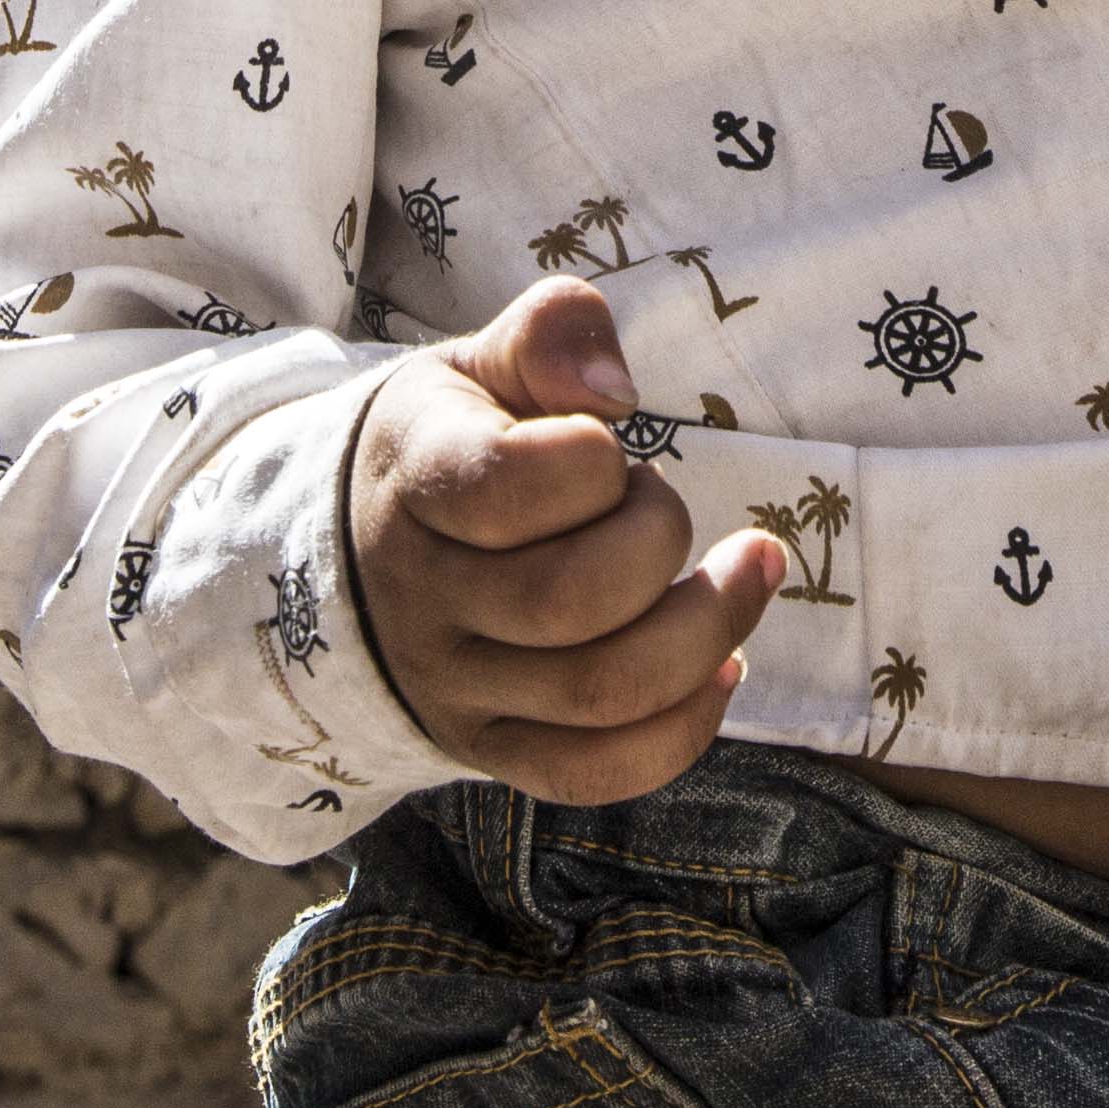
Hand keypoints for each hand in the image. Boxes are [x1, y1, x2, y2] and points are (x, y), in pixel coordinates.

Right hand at [347, 275, 784, 803]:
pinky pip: (594, 772)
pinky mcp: (492, 751)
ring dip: (706, 628)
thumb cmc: (452, 443)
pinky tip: (724, 665)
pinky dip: (682, 729)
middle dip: (658, 540)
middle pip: (568, 602)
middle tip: (659, 500)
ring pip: (599, 693)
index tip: (610, 441)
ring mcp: (455, 689)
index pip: (504, 486)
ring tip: (746, 567)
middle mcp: (422, 599)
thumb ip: (548, 335)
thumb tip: (615, 388)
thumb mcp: (478, 365)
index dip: (590, 460)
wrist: (362, 557)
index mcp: (413, 482)